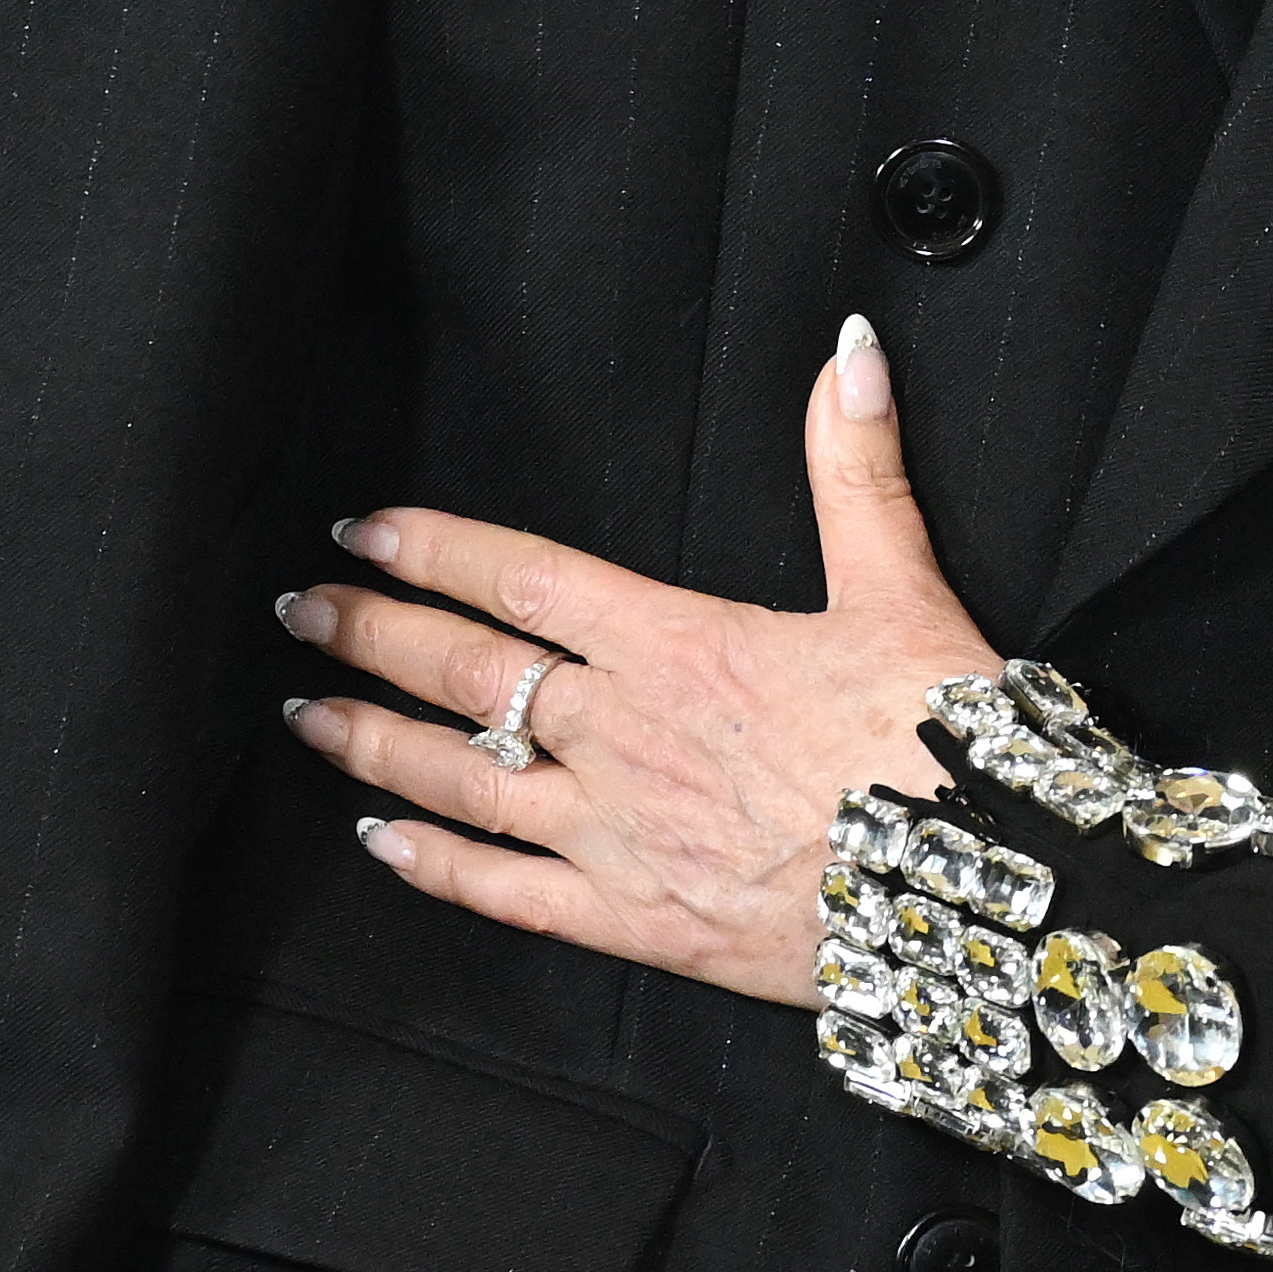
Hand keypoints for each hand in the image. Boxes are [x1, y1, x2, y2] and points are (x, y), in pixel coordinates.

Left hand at [279, 319, 1000, 1009]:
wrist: (970, 888)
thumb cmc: (934, 739)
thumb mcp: (901, 585)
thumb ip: (855, 468)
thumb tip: (847, 352)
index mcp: (676, 642)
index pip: (522, 580)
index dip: (433, 550)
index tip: (364, 531)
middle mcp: (622, 731)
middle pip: (466, 673)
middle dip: (373, 635)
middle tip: (302, 612)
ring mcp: (614, 831)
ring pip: (461, 779)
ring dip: (374, 743)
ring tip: (308, 715)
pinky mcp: (631, 919)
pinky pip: (505, 892)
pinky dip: (435, 867)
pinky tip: (382, 845)